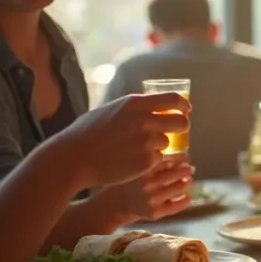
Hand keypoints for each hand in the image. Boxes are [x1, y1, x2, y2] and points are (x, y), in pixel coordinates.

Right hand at [58, 93, 190, 187]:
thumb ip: (135, 108)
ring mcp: (148, 142)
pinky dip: (150, 160)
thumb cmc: (88, 133)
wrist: (74, 158)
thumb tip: (155, 106)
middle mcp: (145, 120)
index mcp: (136, 103)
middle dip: (181, 127)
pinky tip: (132, 160)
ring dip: (158, 146)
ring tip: (136, 149)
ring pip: (168, 142)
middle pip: (182, 122)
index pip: (174, 100)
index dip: (183, 105)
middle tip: (175, 132)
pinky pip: (158, 159)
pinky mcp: (147, 161)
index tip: (186, 110)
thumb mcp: (111, 110)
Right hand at [103, 154, 194, 221]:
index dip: (181, 157)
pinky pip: (176, 206)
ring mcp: (151, 199)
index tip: (187, 156)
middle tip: (191, 168)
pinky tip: (187, 197)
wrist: (117, 203)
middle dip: (186, 169)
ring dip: (187, 183)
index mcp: (143, 170)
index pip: (167, 160)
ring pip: (178, 188)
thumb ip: (157, 162)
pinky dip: (185, 200)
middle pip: (175, 174)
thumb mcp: (140, 168)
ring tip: (188, 180)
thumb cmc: (133, 182)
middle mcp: (147, 184)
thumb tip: (183, 156)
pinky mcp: (155, 213)